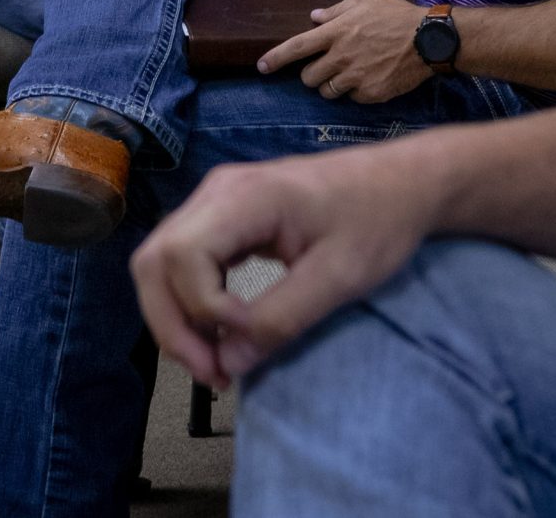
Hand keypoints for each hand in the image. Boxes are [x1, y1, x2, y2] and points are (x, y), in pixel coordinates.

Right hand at [131, 146, 439, 389]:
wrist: (400, 182)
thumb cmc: (378, 220)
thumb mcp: (341, 276)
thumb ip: (282, 319)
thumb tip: (228, 362)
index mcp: (245, 197)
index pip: (183, 256)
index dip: (204, 309)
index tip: (249, 336)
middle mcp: (216, 192)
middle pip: (155, 262)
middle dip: (173, 326)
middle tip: (213, 373)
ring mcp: (214, 201)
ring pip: (160, 264)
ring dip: (176, 319)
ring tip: (214, 362)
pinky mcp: (221, 217)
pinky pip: (182, 262)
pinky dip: (190, 304)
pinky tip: (219, 334)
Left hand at [257, 0, 432, 102]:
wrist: (430, 40)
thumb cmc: (397, 15)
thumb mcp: (366, 0)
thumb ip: (337, 10)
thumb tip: (314, 18)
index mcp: (337, 32)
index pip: (297, 47)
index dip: (275, 59)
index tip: (261, 67)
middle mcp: (342, 56)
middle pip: (308, 77)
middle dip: (311, 74)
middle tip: (325, 67)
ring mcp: (356, 77)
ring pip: (327, 91)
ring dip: (331, 85)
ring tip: (349, 73)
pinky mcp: (371, 93)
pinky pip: (352, 98)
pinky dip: (355, 91)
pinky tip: (370, 77)